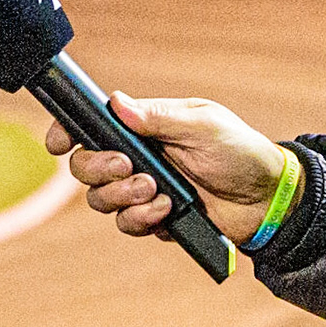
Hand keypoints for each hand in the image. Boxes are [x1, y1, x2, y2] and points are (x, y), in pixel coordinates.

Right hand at [46, 95, 299, 245]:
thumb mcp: (203, 125)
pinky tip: (166, 211)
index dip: (68, 132)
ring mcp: (144, 189)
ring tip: (157, 191)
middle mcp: (138, 157)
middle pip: (85, 166)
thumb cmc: (239, 151)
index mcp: (145, 127)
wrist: (266, 199)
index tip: (59, 143)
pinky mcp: (154, 218)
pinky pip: (127, 224)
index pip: (93, 125)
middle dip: (97, 168)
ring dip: (121, 196)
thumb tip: (117, 102)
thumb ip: (159, 117)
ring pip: (100, 199)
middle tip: (127, 166)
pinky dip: (141, 218)